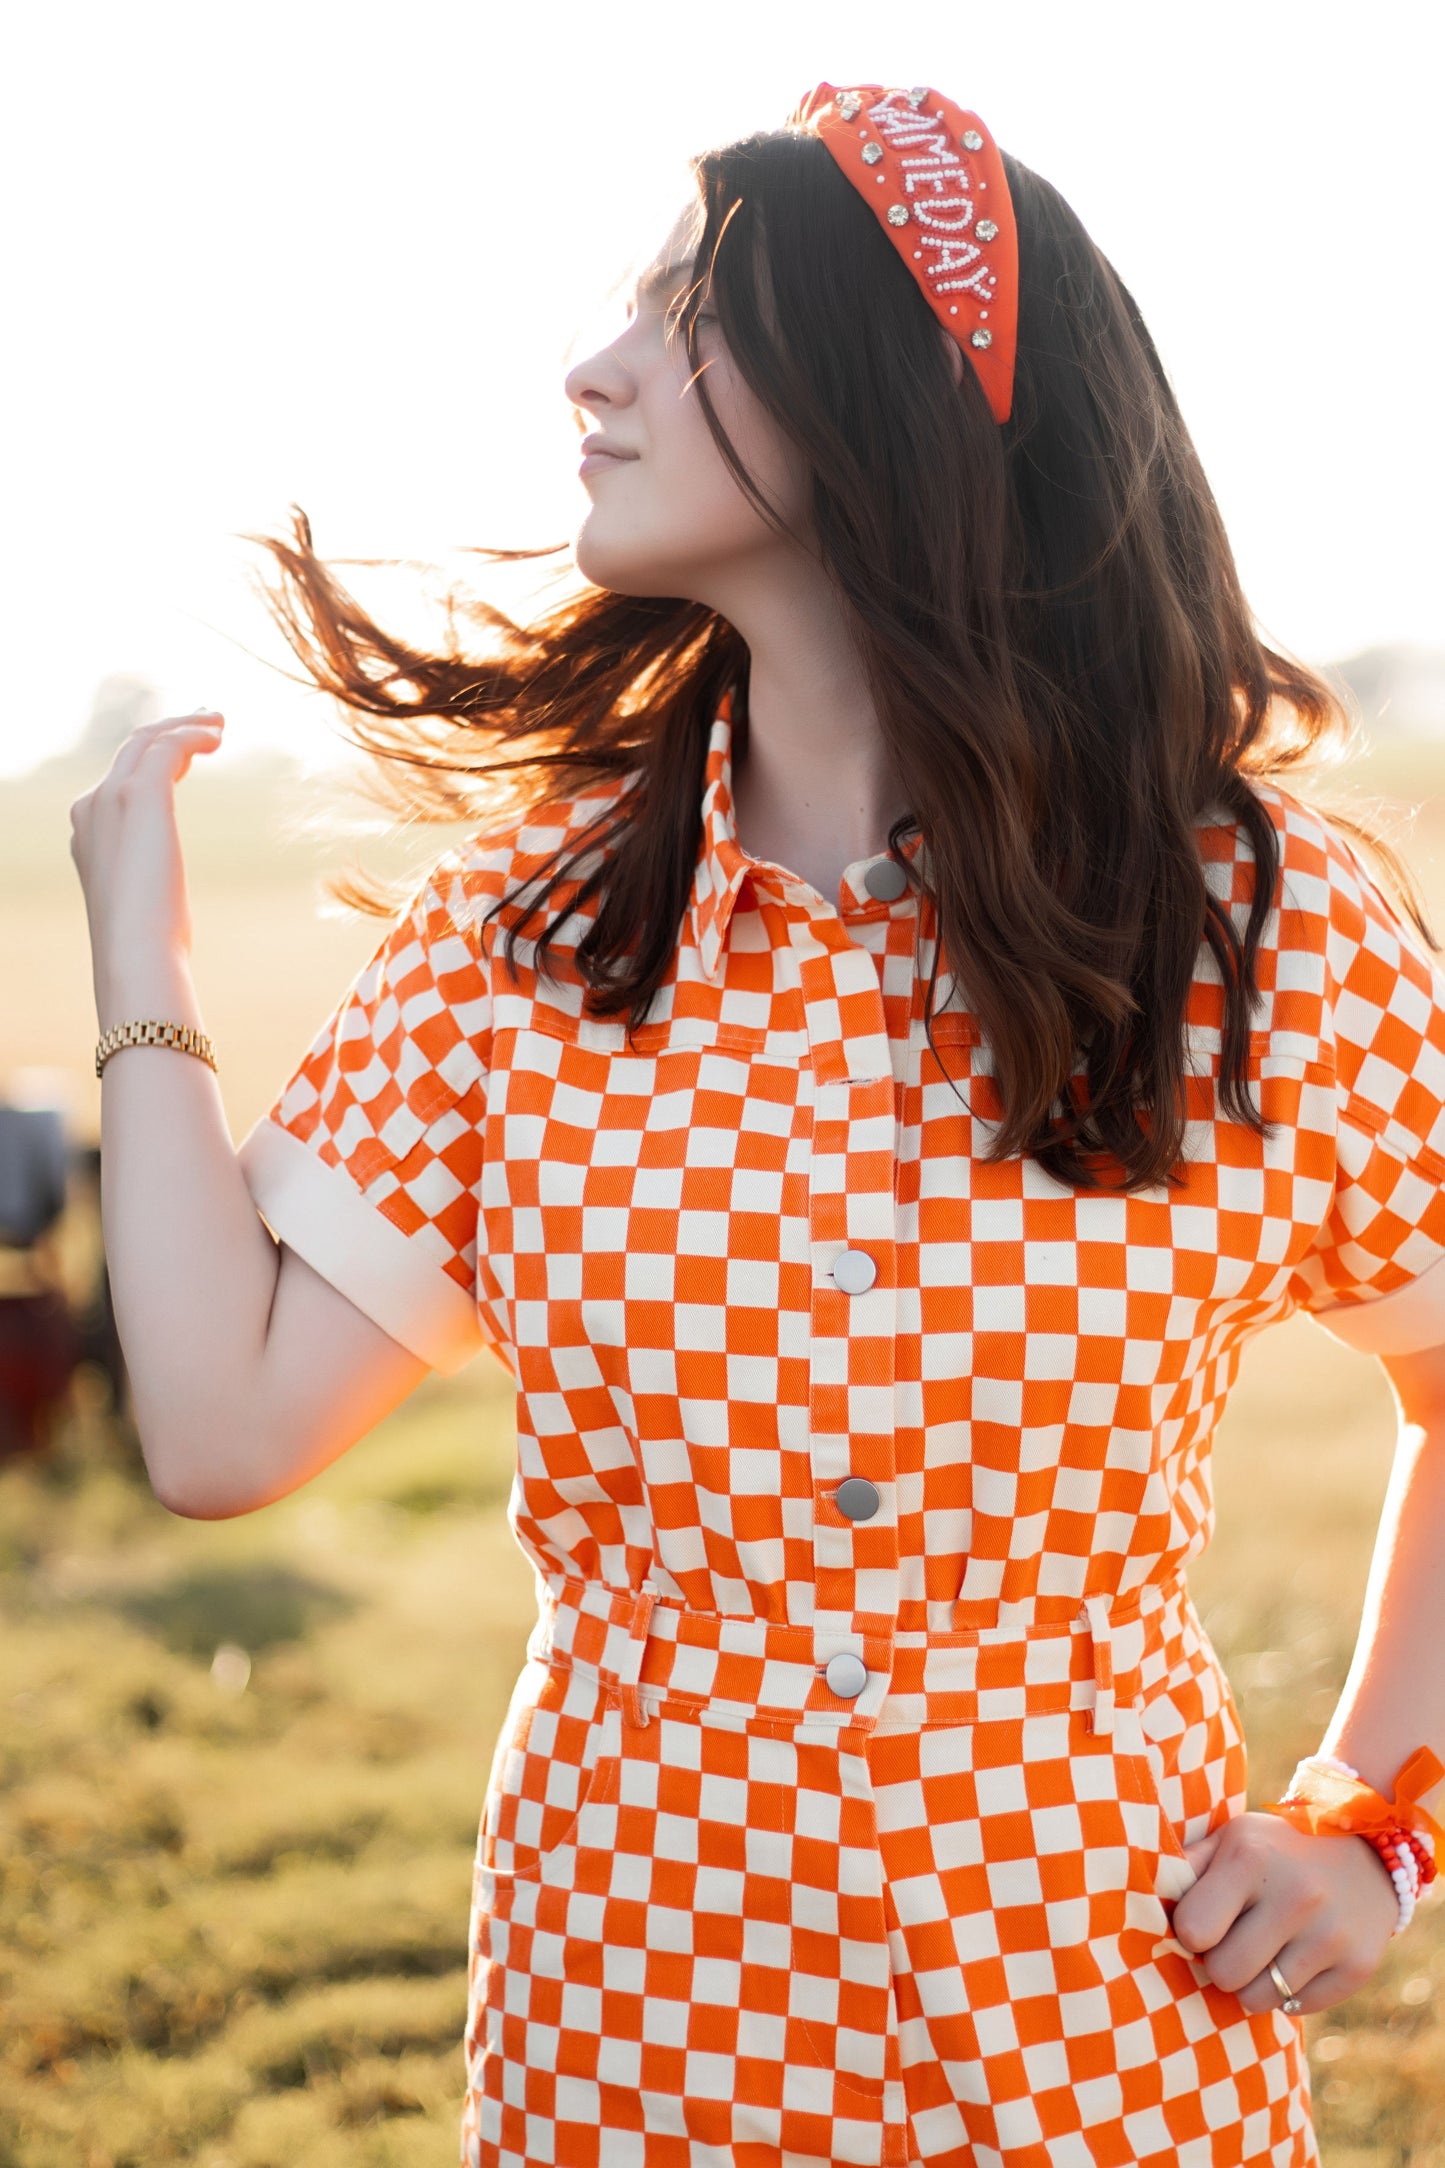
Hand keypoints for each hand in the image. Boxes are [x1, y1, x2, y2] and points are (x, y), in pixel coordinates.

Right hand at [69, 709, 225, 1013]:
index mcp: (88, 834)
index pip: (118, 780)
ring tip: (218, 722)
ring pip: (148, 742)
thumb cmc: (146, 946)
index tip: (184, 751)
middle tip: (205, 723)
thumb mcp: (142, 908)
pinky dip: (192, 735)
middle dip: (169, 730)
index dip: (152, 759)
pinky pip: (168, 748)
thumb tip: (161, 909)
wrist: (135, 954)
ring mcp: (110, 798)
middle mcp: (91, 809)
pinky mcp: (139, 795)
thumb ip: (145, 889)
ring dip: (185, 726)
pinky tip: (217, 737)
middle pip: (130, 751)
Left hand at [1172, 1809, 1398, 2014]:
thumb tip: (1138, 1901)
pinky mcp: (1357, 1967)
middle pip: (1224, 1974)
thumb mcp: (1232, 1840)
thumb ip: (1187, 1869)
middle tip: (1235, 1940)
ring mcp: (1330, 1934)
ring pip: (1257, 2000)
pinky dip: (1288, 1993)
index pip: (1193, 1931)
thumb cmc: (1275, 1850)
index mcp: (1251, 1858)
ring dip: (1251, 1983)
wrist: (1365, 1851)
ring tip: (1264, 1950)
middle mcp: (1295, 1895)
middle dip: (1219, 1963)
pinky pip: (1296, 2009)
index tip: (1204, 1921)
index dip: (1192, 1932)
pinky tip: (1297, 1958)